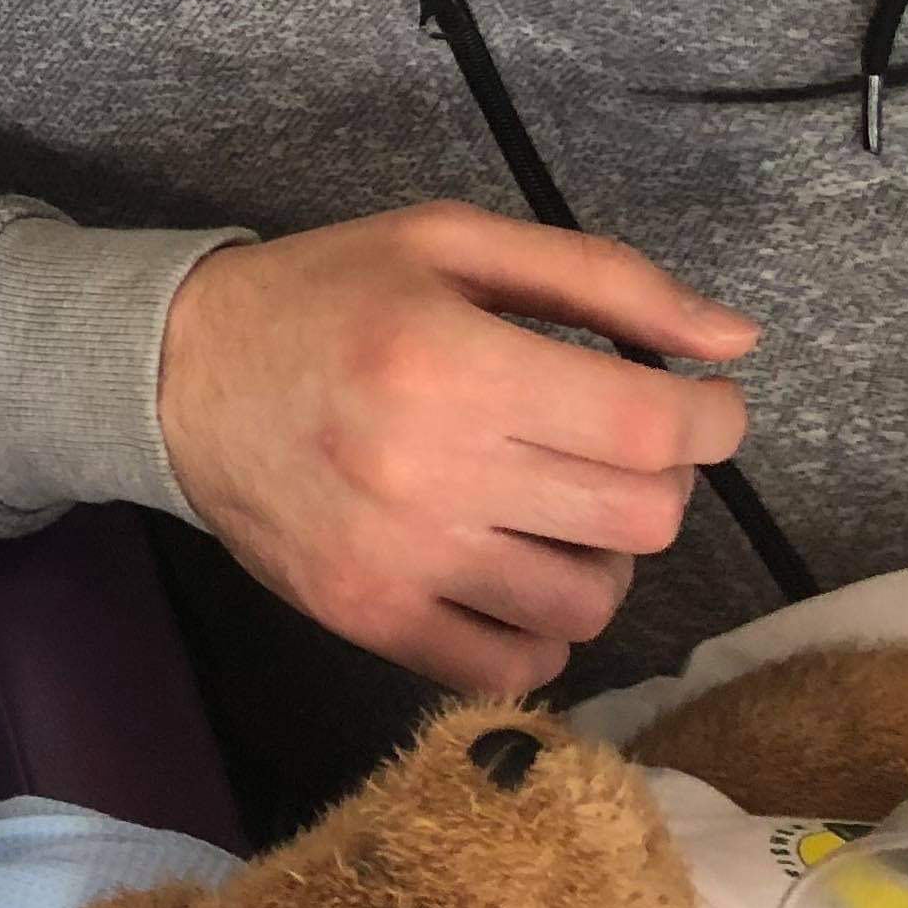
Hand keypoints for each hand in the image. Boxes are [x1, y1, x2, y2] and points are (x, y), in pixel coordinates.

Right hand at [157, 200, 754, 697]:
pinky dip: (539, 625)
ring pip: (590, 601)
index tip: (701, 403)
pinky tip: (513, 567)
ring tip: (561, 506)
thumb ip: (600, 278)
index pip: (653, 426)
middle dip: (662, 476)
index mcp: (453, 360)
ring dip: (602, 553)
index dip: (712, 418)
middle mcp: (430, 468)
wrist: (171, 374)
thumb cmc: (324, 296)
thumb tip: (736, 340)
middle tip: (620, 442)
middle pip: (640, 517)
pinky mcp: (368, 616)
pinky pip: (515, 664)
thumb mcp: (449, 242)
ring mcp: (399, 557)